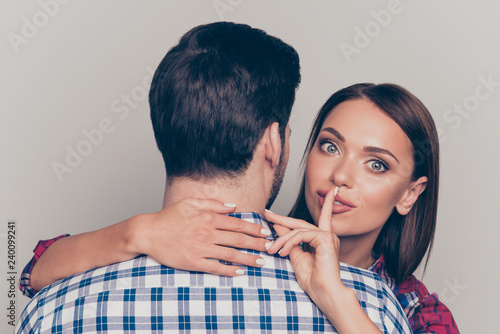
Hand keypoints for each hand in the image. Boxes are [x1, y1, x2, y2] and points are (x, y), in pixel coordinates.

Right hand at [129, 198, 270, 275]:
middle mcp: (207, 232)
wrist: (148, 232)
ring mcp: (201, 248)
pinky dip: (229, 270)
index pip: (237, 224)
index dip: (254, 229)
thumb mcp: (191, 203)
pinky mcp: (193, 262)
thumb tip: (233, 206)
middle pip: (238, 240)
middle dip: (257, 244)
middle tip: (270, 248)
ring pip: (230, 254)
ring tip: (261, 262)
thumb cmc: (169, 217)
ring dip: (248, 259)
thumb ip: (213, 204)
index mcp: (208, 218)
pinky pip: (215, 267)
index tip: (265, 233)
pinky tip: (239, 272)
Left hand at [265, 187, 342, 297]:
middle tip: (266, 214)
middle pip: (300, 222)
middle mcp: (327, 236)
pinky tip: (282, 252)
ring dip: (281, 239)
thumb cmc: (312, 279)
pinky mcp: (325, 239)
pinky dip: (289, 242)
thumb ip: (289, 240)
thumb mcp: (295, 256)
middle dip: (281, 218)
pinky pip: (301, 235)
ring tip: (272, 249)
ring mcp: (327, 236)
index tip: (331, 191)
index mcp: (322, 240)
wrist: (323, 293)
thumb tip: (279, 226)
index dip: (327, 203)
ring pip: (298, 229)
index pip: (324, 216)